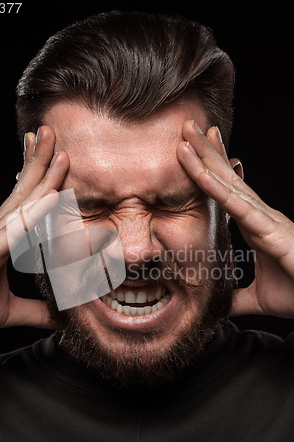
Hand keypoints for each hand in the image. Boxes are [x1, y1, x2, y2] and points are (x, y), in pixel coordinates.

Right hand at [0, 126, 69, 335]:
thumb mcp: (7, 311)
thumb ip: (35, 310)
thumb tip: (59, 316)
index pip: (22, 203)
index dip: (38, 178)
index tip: (55, 155)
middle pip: (22, 193)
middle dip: (39, 162)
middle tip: (54, 132)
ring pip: (20, 206)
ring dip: (41, 178)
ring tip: (60, 153)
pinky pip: (12, 233)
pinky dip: (33, 215)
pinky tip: (51, 199)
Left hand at [177, 120, 293, 318]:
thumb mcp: (257, 298)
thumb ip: (236, 298)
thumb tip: (217, 303)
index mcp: (254, 226)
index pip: (226, 192)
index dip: (210, 169)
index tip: (193, 148)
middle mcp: (258, 215)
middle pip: (226, 177)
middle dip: (205, 150)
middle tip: (185, 125)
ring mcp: (265, 219)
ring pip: (229, 184)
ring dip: (206, 159)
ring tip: (186, 135)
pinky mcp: (271, 230)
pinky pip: (239, 207)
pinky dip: (219, 190)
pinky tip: (201, 175)